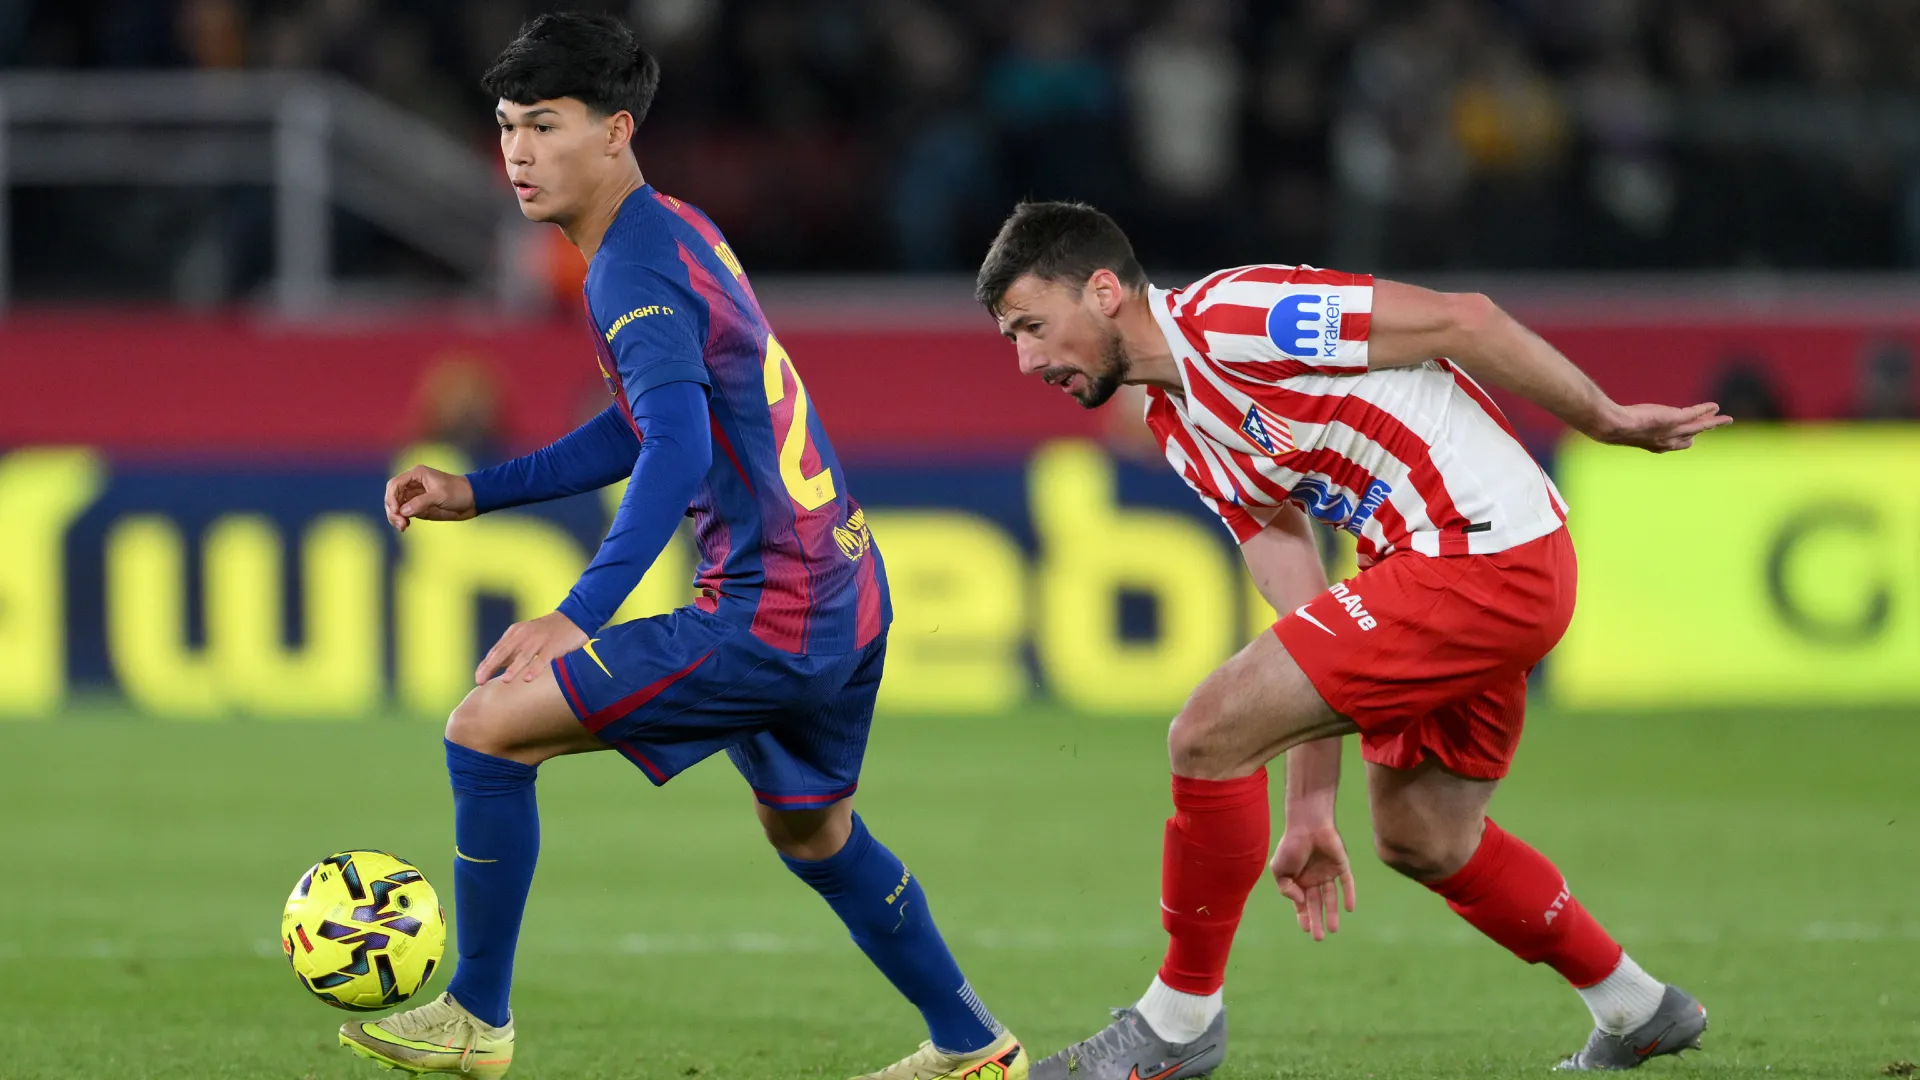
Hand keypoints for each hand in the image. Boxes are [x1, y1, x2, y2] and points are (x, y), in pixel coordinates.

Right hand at [384, 465, 475, 530]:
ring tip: (403, 527)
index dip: (391, 498)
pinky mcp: (418, 506)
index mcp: (416, 475)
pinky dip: (401, 519)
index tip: (395, 512)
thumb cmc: (458, 492)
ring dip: (395, 517)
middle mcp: (412, 484)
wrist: (472, 500)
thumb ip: (421, 502)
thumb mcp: (440, 496)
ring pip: (396, 506)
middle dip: (392, 510)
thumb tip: (402, 512)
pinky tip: (406, 525)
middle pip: (392, 496)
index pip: (394, 485)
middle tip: (400, 524)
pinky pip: (403, 513)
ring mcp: (414, 496)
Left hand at [476, 611, 588, 685]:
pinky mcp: (553, 644)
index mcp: (515, 632)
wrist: (575, 618)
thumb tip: (495, 666)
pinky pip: (543, 658)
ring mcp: (539, 639)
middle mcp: (524, 634)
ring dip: (514, 668)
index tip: (478, 678)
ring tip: (505, 680)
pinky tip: (529, 678)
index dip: (486, 664)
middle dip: (491, 666)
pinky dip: (535, 668)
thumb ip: (512, 650)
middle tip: (481, 680)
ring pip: (524, 655)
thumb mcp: (526, 637)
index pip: (496, 650)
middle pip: (504, 652)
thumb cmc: (548, 632)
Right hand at [1270, 820, 1356, 941]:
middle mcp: (1313, 878)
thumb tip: (1300, 902)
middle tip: (1319, 938)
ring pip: (1331, 897)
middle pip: (1316, 903)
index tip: (1306, 929)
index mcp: (1298, 879)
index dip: (1303, 916)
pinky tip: (1349, 909)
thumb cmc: (1290, 845)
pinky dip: (1349, 895)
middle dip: (1317, 920)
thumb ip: (1286, 889)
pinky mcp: (1341, 865)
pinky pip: (1347, 882)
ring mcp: (1328, 872)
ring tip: (1333, 929)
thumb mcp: (1278, 869)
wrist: (1307, 824)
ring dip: (1332, 912)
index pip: (1301, 902)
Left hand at [1589, 402, 1731, 452]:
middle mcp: (1667, 441)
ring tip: (1726, 419)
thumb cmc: (1614, 428)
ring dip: (1713, 422)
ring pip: (1699, 427)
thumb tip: (1615, 424)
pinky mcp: (1674, 418)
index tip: (1692, 438)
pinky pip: (1695, 414)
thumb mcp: (1625, 430)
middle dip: (1703, 432)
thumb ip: (1629, 428)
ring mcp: (1672, 430)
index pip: (1676, 444)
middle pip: (1691, 437)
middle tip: (1713, 425)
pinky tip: (1715, 406)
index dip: (1685, 440)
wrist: (1613, 426)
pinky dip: (1706, 410)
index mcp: (1656, 445)